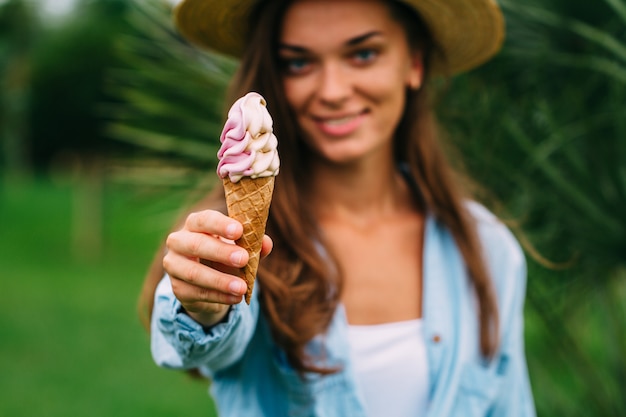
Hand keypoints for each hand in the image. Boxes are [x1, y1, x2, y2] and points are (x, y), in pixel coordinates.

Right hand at [163, 209, 272, 326]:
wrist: (209, 282)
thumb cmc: (226, 255)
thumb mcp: (241, 247)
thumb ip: (253, 244)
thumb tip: (266, 243)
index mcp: (195, 224)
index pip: (204, 219)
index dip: (220, 225)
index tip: (239, 231)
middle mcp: (179, 241)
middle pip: (196, 244)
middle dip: (221, 252)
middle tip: (243, 259)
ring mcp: (174, 265)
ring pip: (193, 273)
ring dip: (220, 281)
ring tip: (242, 287)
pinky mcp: (177, 288)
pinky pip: (196, 293)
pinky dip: (218, 296)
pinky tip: (235, 298)